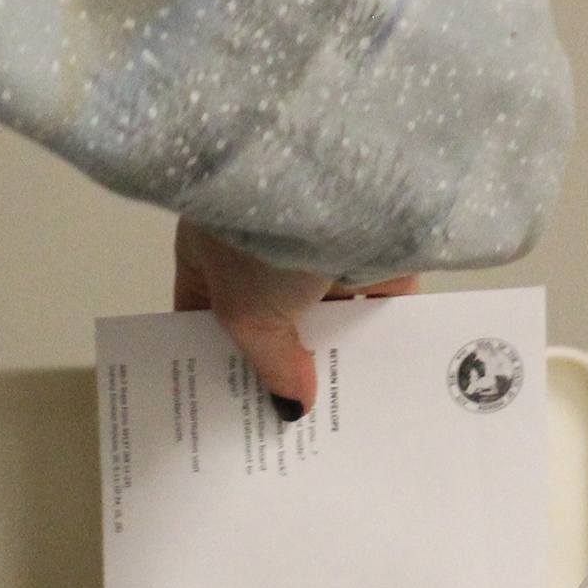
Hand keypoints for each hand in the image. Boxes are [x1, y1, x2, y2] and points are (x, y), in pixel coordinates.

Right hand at [173, 219, 419, 416]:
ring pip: (329, 304)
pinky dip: (379, 324)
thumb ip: (270, 365)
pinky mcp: (376, 234)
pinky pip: (378, 290)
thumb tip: (292, 408)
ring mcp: (321, 231)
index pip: (204, 311)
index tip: (229, 404)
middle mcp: (264, 236)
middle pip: (273, 313)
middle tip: (293, 420)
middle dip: (284, 360)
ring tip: (343, 405)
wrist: (326, 167)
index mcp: (211, 246)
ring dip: (337, 346)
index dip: (216, 358)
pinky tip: (383, 373)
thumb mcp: (247, 315)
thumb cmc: (256, 238)